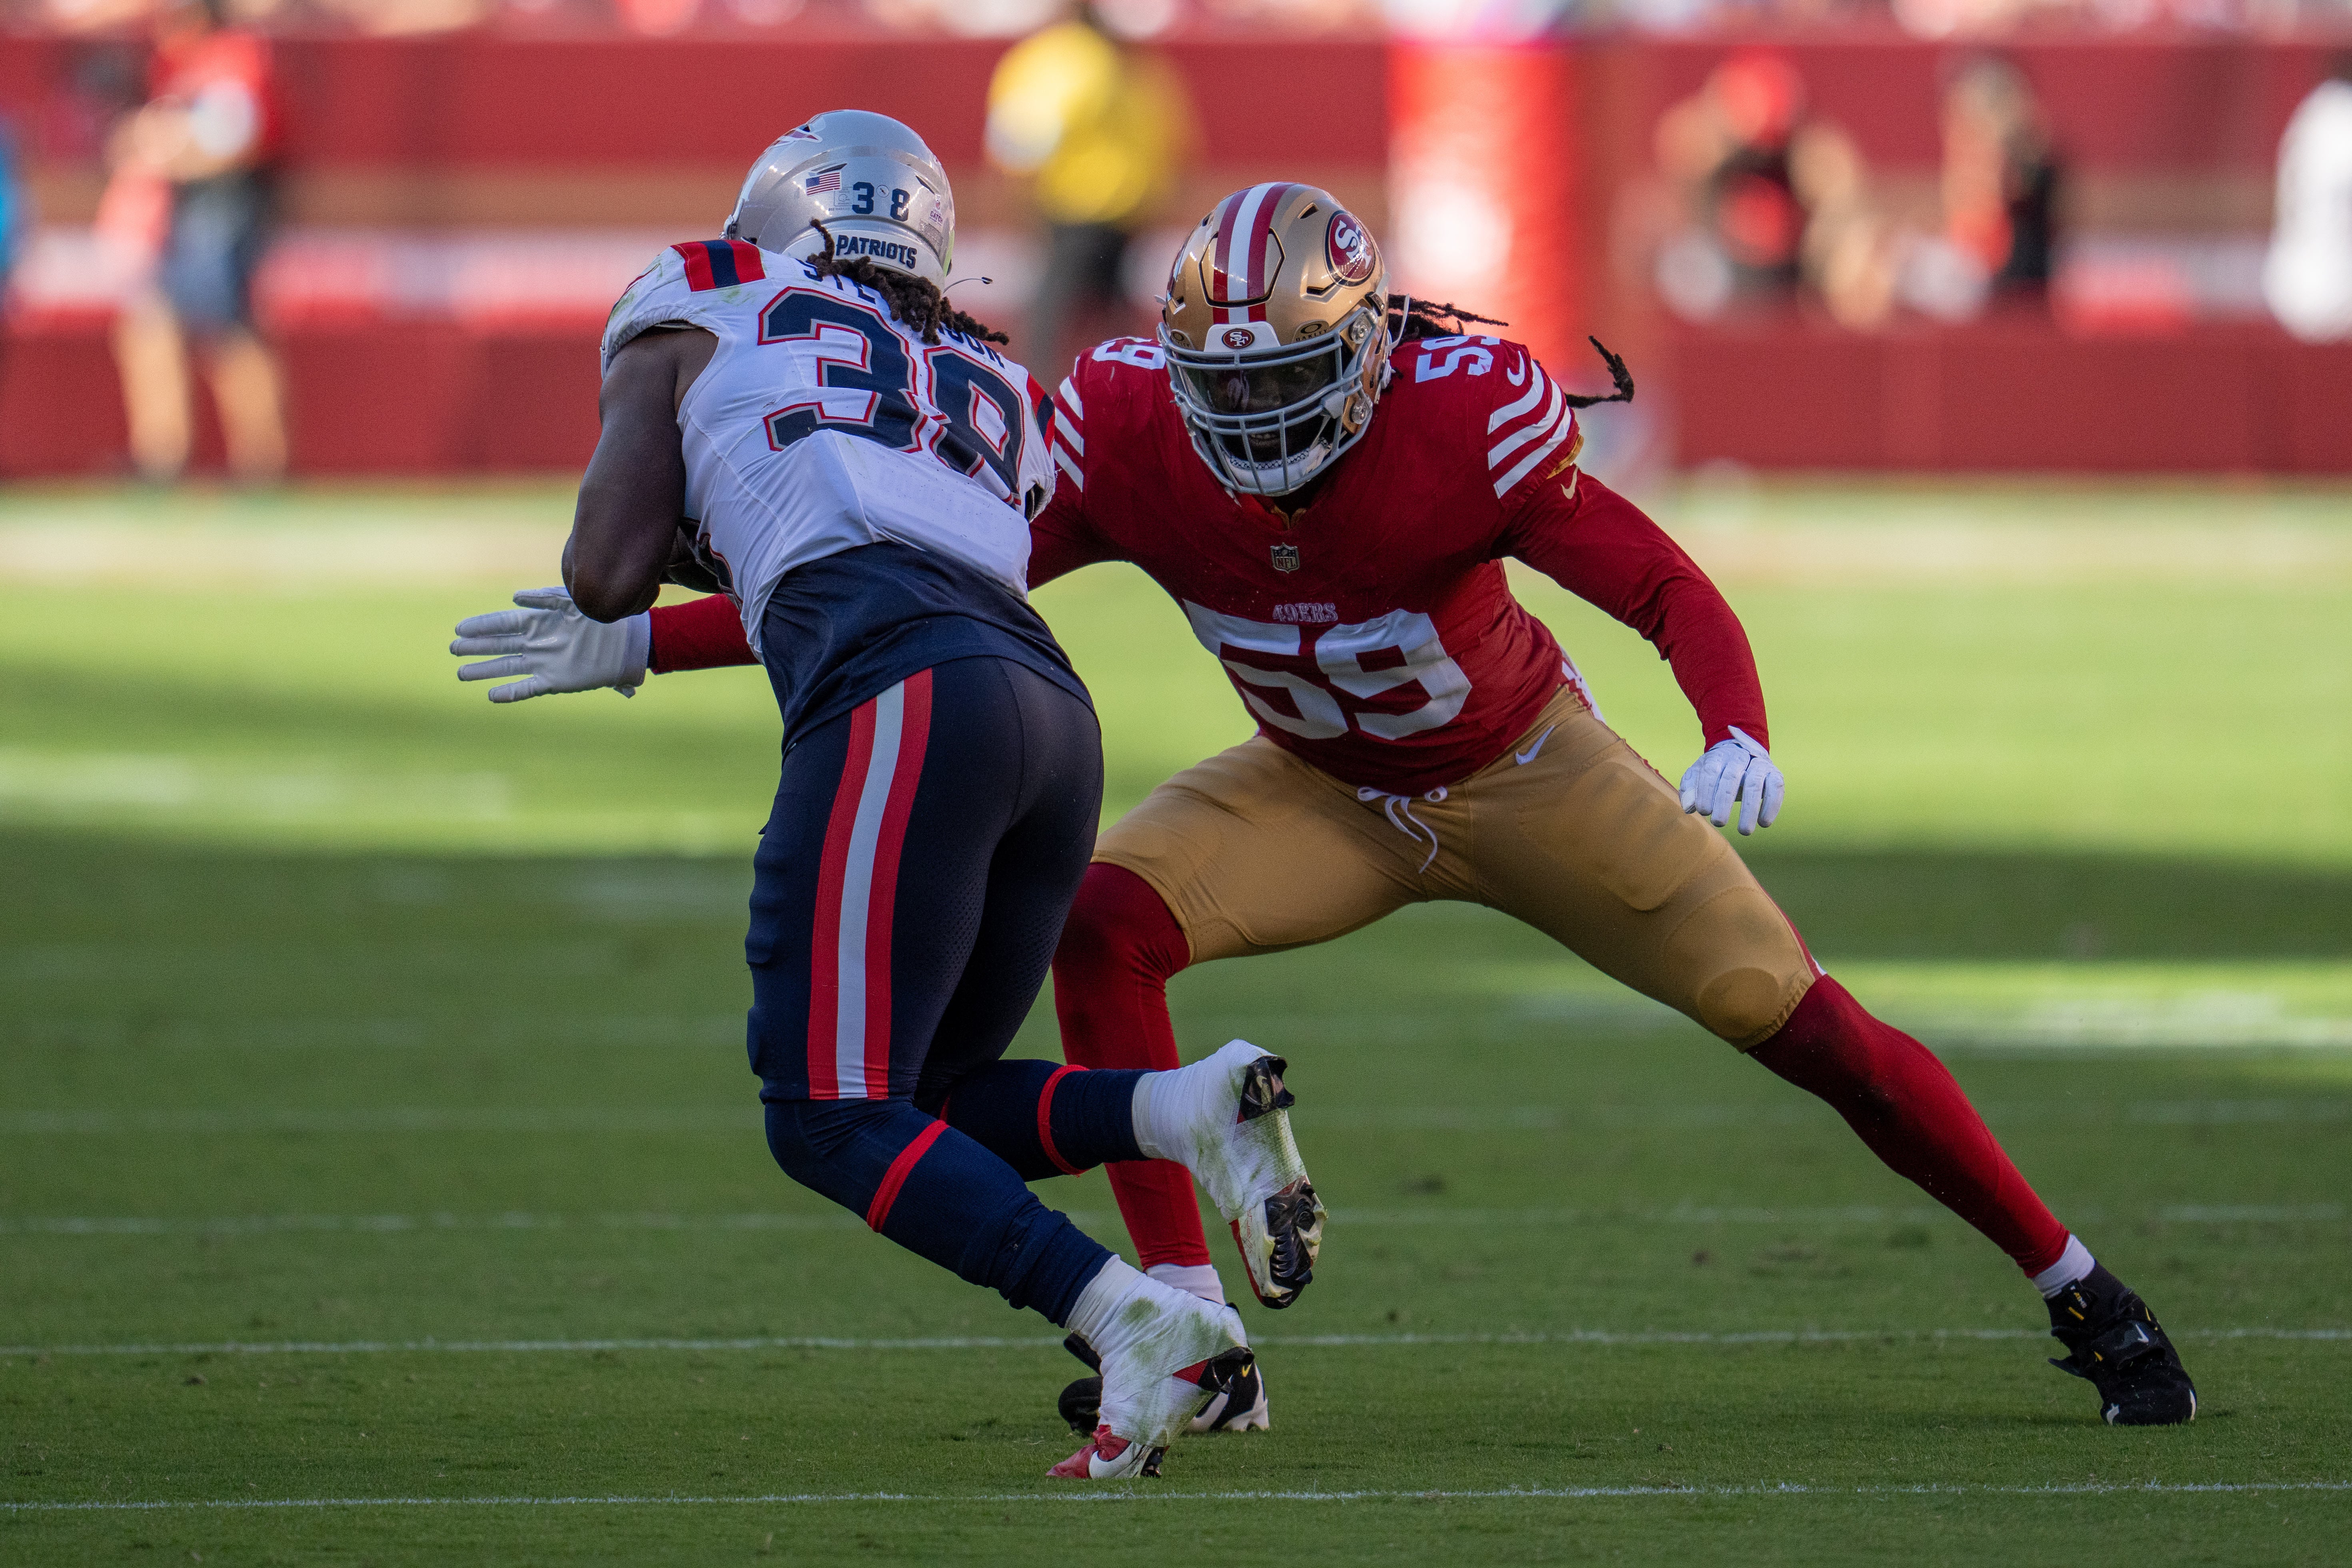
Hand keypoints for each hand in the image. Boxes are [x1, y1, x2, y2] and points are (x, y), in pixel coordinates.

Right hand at [451, 587, 650, 702]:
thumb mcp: (571, 602)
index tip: (459, 628)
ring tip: (462, 673)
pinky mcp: (554, 681)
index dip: (481, 626)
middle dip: (476, 647)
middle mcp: (536, 643)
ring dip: (485, 670)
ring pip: (506, 667)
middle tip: (453, 649)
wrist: (626, 642)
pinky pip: (527, 688)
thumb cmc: (599, 617)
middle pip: (498, 645)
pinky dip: (510, 692)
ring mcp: (542, 663)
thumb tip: (515, 598)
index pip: (502, 623)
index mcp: (538, 622)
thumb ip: (544, 598)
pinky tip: (491, 695)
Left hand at [1679, 725, 1783, 835]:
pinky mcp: (1774, 773)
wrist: (1743, 753)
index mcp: (1718, 757)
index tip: (1704, 812)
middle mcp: (1739, 757)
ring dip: (1750, 809)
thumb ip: (1690, 789)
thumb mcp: (1698, 775)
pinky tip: (1764, 823)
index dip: (1706, 791)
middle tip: (1719, 823)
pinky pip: (1775, 788)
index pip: (1710, 771)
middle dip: (1724, 801)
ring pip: (1755, 783)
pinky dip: (1771, 806)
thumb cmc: (1716, 771)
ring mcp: (1759, 764)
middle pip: (1731, 777)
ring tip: (1744, 831)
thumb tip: (1688, 807)